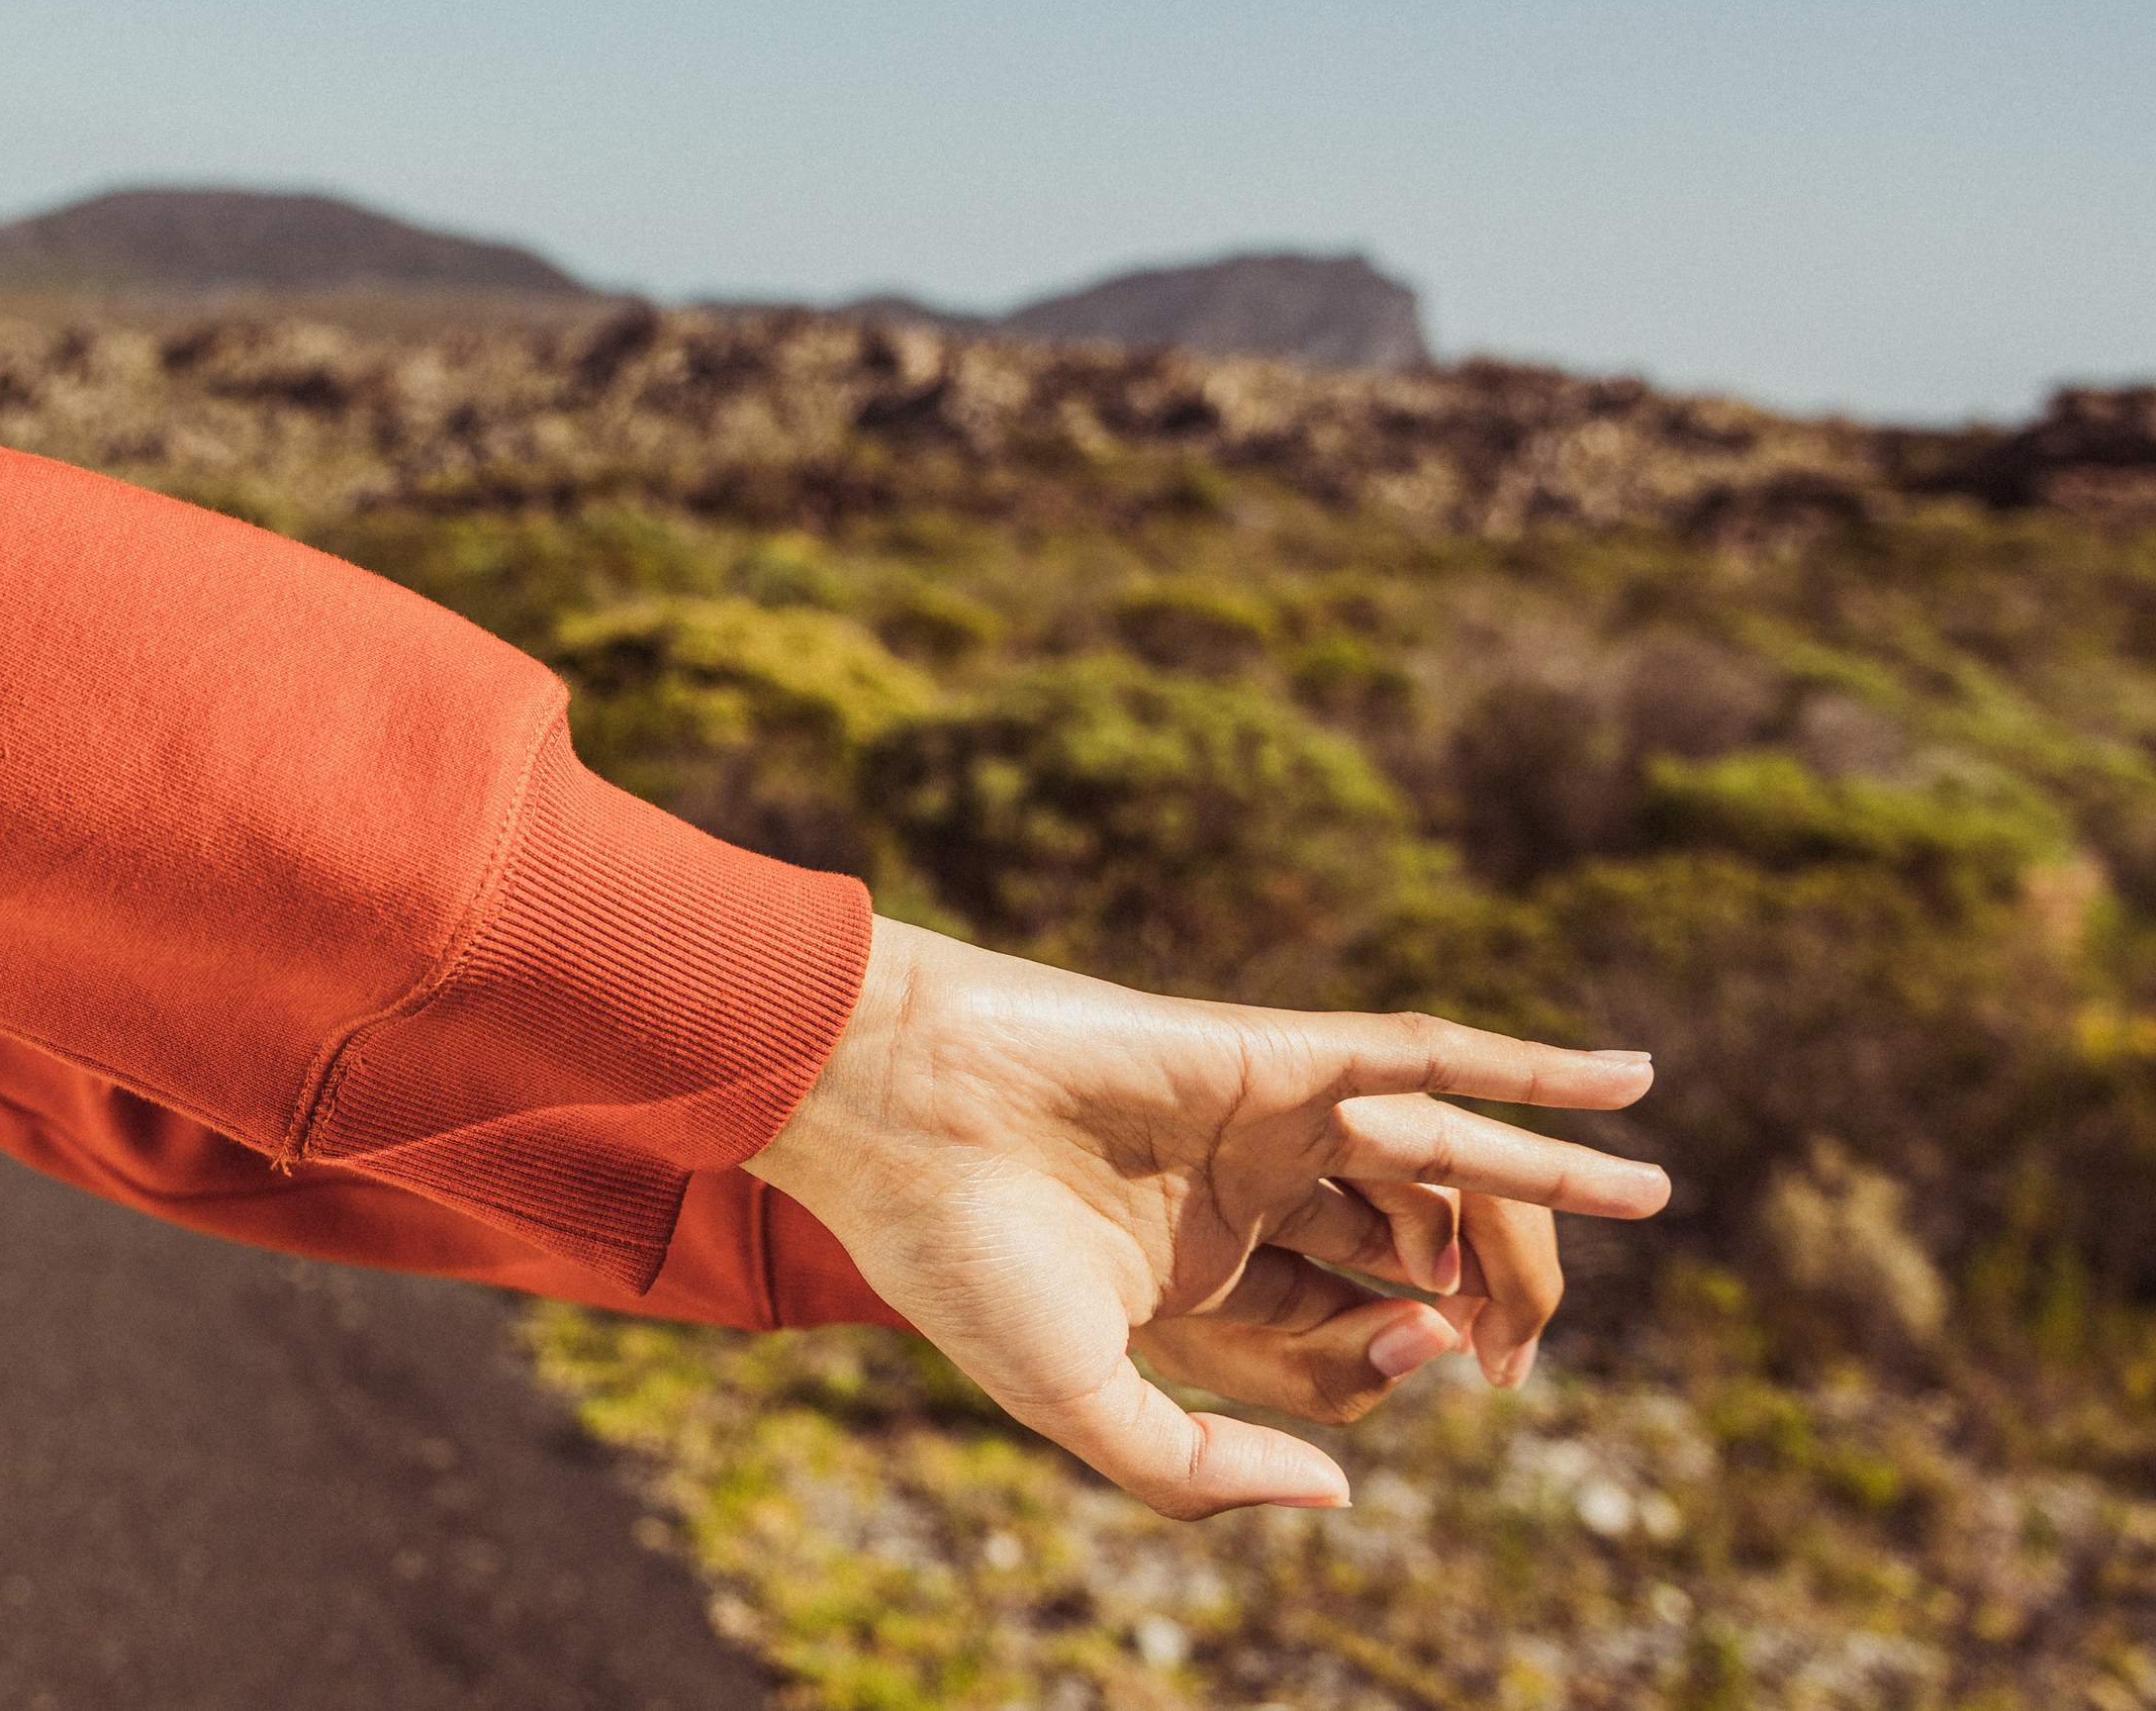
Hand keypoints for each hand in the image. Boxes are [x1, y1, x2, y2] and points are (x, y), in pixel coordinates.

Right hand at [748, 918, 1661, 1516]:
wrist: (883, 1109)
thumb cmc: (954, 1255)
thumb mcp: (1080, 1403)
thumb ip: (1203, 1466)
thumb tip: (1348, 1484)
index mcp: (1190, 1269)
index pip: (1339, 1316)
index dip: (1403, 1355)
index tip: (1440, 1366)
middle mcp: (1237, 1187)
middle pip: (1406, 1233)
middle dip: (1490, 1282)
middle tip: (1536, 1344)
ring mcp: (1258, 1114)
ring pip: (1432, 1148)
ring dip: (1545, 1171)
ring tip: (1651, 1194)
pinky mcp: (1270, 1051)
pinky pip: (1423, 1055)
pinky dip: (1521, 1066)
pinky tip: (1621, 1082)